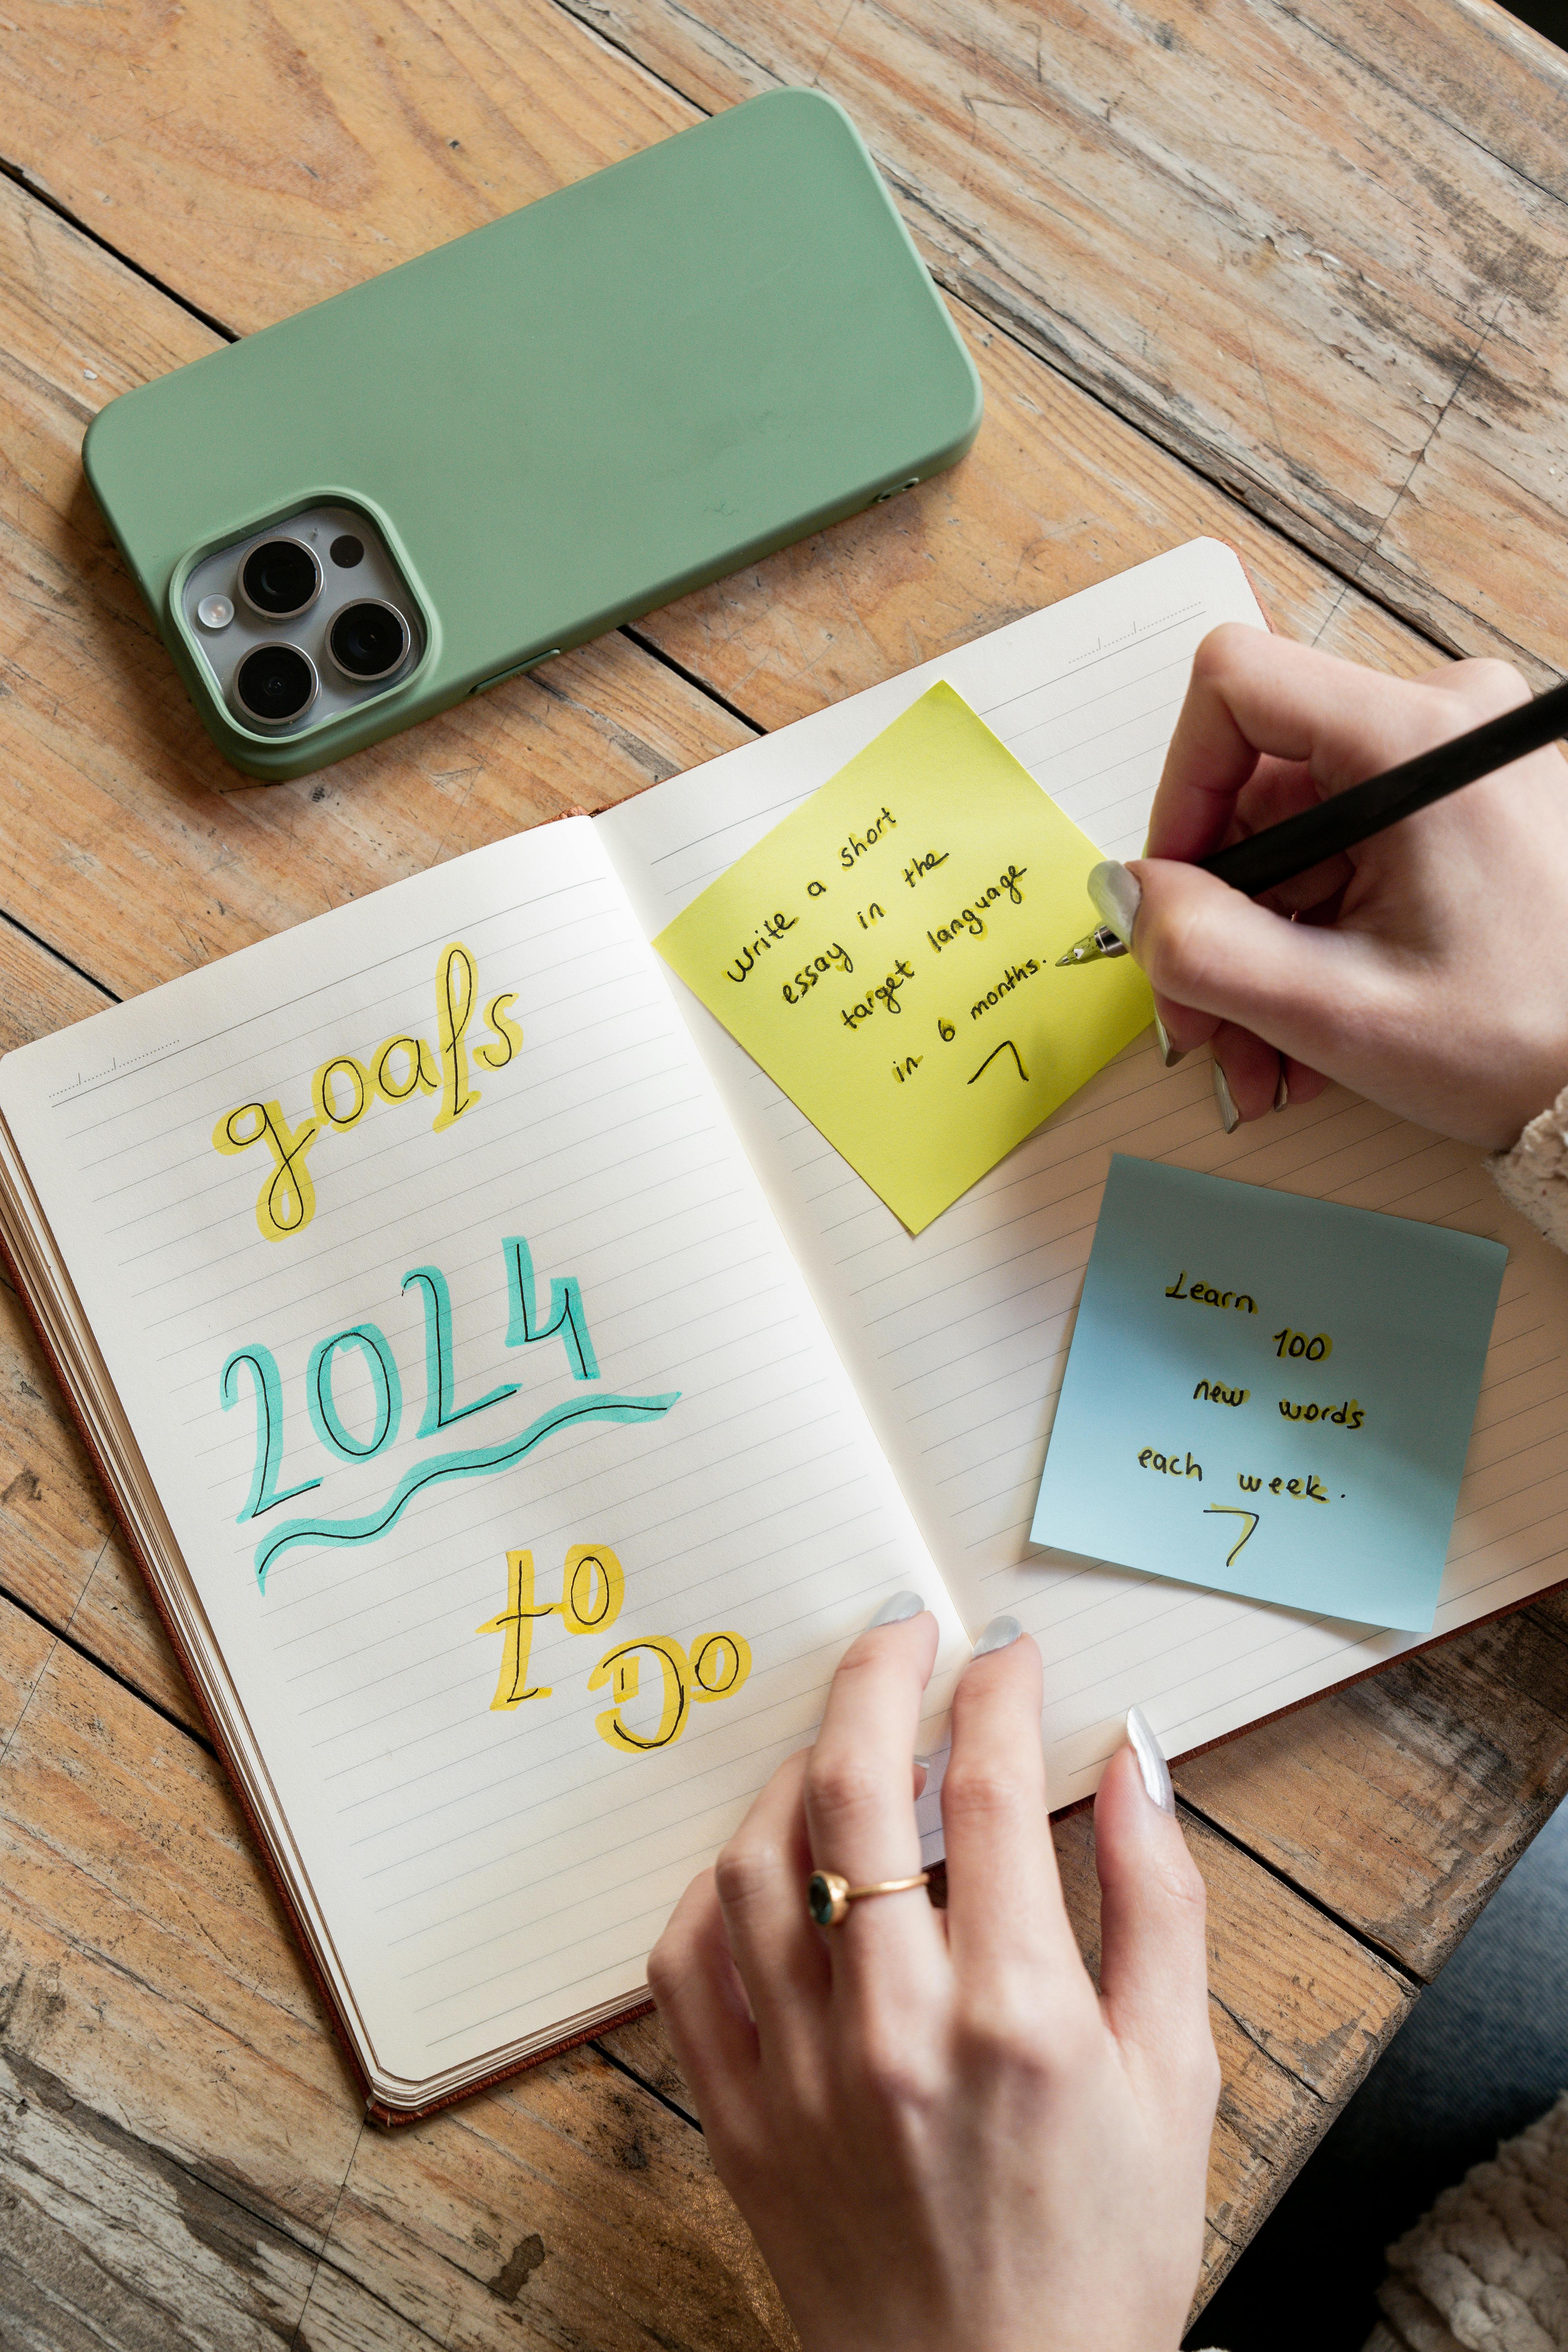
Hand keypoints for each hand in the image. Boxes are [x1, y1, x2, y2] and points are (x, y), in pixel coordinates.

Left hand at [648, 1608, 1218, 2351]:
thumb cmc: (1105, 2251)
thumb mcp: (1178, 2078)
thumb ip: (1161, 1905)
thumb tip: (1135, 1762)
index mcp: (1017, 2013)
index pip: (990, 1786)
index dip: (994, 1691)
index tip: (1003, 1651)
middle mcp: (897, 2029)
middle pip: (855, 1791)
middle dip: (877, 1677)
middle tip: (902, 1630)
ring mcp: (802, 2074)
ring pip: (757, 1862)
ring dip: (793, 1773)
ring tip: (840, 1743)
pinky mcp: (739, 2121)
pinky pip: (687, 1968)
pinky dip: (713, 1888)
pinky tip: (763, 1860)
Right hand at [1128, 627, 1567, 1148]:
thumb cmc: (1527, 1038)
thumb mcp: (1340, 1012)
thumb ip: (1205, 949)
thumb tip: (1126, 895)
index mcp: (1420, 741)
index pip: (1236, 687)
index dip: (1178, 787)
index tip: (1171, 886)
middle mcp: (1443, 726)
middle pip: (1256, 787)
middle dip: (1216, 916)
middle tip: (1205, 1022)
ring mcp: (1452, 766)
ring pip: (1290, 839)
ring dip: (1257, 950)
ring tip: (1264, 1052)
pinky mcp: (1456, 806)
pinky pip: (1340, 856)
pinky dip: (1308, 940)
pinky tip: (1306, 1026)